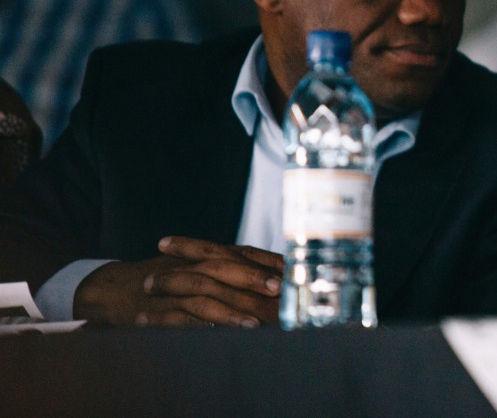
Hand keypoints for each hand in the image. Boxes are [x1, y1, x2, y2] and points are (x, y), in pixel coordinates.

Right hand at [75, 236, 283, 327]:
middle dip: (252, 279)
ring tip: (253, 324)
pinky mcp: (157, 310)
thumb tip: (276, 278)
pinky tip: (214, 336)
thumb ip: (233, 270)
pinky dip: (196, 326)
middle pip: (225, 268)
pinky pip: (179, 318)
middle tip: (277, 291)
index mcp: (207, 255)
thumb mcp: (199, 266)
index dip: (264, 261)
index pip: (241, 253)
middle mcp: (192, 266)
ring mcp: (174, 288)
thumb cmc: (166, 277)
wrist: (114, 287)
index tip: (290, 270)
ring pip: (205, 295)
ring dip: (230, 310)